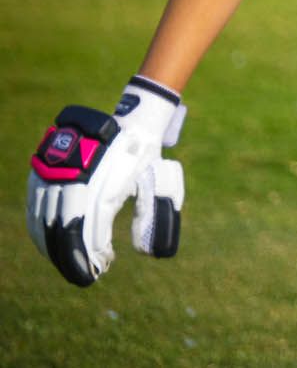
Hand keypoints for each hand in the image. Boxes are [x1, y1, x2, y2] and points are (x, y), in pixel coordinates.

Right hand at [26, 77, 185, 286]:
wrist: (127, 122)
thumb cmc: (144, 158)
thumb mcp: (159, 182)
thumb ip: (155, 215)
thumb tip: (153, 253)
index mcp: (106, 181)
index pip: (90, 228)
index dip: (90, 253)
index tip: (99, 270)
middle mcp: (76, 178)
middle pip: (63, 228)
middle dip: (70, 258)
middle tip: (82, 278)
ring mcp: (55, 172)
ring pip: (44, 220)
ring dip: (54, 248)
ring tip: (69, 265)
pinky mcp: (43, 170)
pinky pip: (34, 207)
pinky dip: (40, 230)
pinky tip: (49, 247)